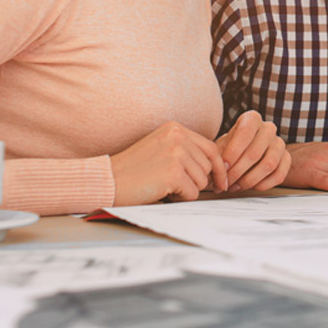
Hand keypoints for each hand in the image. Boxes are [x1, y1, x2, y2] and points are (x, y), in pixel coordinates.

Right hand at [110, 121, 227, 205]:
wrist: (107, 181)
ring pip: (202, 180)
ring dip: (188, 190)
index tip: (220, 181)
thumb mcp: (161, 148)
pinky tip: (163, 192)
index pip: (211, 147)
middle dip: (199, 181)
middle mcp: (177, 136)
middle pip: (208, 165)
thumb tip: (219, 168)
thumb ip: (186, 151)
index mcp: (175, 128)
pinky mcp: (173, 172)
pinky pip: (192, 193)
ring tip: (165, 186)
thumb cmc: (133, 170)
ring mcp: (176, 153)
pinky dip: (181, 198)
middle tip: (179, 186)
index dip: (218, 167)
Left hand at [215, 111, 290, 191]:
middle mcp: (268, 128)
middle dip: (237, 172)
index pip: (244, 133)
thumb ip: (218, 156)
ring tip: (235, 187)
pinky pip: (279, 175)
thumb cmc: (229, 149)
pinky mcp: (286, 158)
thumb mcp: (220, 147)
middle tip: (225, 183)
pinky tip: (250, 187)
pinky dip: (263, 185)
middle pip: (255, 152)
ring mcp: (279, 143)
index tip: (222, 168)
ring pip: (269, 165)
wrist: (242, 153)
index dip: (232, 153)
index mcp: (252, 119)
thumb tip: (215, 171)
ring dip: (249, 180)